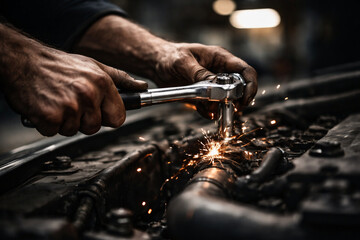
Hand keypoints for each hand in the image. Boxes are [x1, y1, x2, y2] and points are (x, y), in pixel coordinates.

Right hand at [1, 34, 146, 135]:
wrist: (23, 61)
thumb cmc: (59, 65)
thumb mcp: (95, 66)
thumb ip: (121, 79)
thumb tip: (142, 88)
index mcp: (102, 83)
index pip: (118, 118)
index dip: (107, 117)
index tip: (99, 112)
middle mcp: (88, 94)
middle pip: (95, 127)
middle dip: (83, 120)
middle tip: (71, 102)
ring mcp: (69, 106)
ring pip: (74, 131)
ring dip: (65, 121)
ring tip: (57, 101)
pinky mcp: (50, 116)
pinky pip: (55, 132)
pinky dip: (48, 124)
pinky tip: (46, 106)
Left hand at [153, 43, 256, 117]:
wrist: (156, 64)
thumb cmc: (169, 56)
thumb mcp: (183, 62)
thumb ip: (200, 74)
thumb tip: (215, 86)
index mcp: (220, 59)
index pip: (245, 71)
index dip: (250, 86)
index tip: (244, 100)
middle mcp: (220, 72)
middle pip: (240, 89)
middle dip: (236, 101)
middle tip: (228, 109)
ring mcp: (213, 85)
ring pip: (227, 101)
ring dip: (221, 108)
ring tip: (209, 108)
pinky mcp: (204, 95)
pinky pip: (213, 107)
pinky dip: (210, 112)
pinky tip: (202, 110)